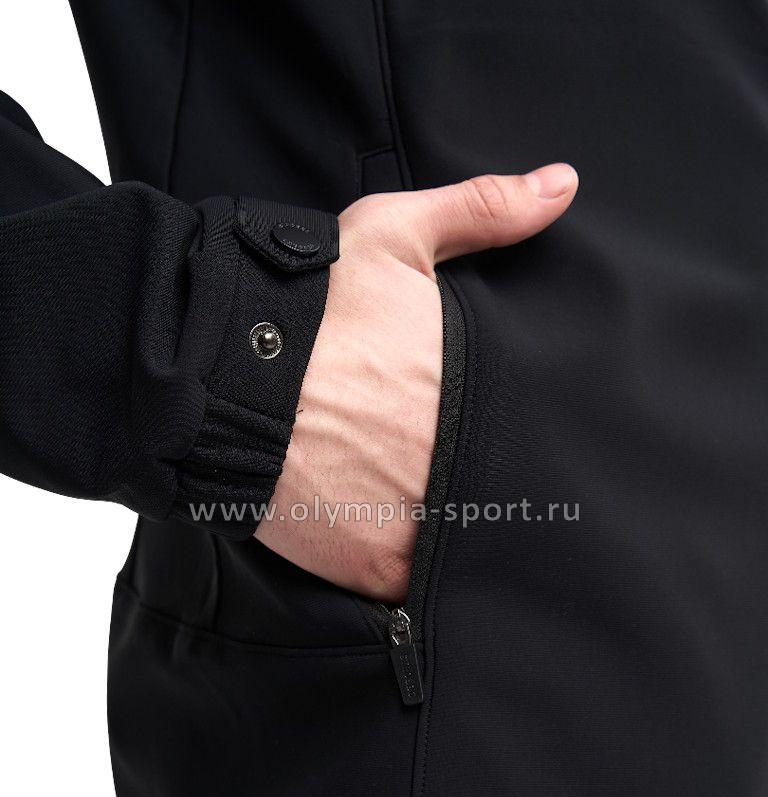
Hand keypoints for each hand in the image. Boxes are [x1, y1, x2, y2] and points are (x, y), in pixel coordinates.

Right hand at [256, 164, 578, 601]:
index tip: (515, 438)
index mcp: (479, 395)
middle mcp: (463, 469)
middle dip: (497, 489)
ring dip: (461, 542)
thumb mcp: (393, 238)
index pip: (534, 432)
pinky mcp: (377, 572)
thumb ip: (481, 212)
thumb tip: (561, 186)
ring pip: (468, 552)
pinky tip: (397, 551)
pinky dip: (414, 582)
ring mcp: (424, 529)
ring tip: (430, 518)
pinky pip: (417, 598)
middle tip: (471, 480)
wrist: (221, 379)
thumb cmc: (306, 307)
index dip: (531, 439)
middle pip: (509, 498)